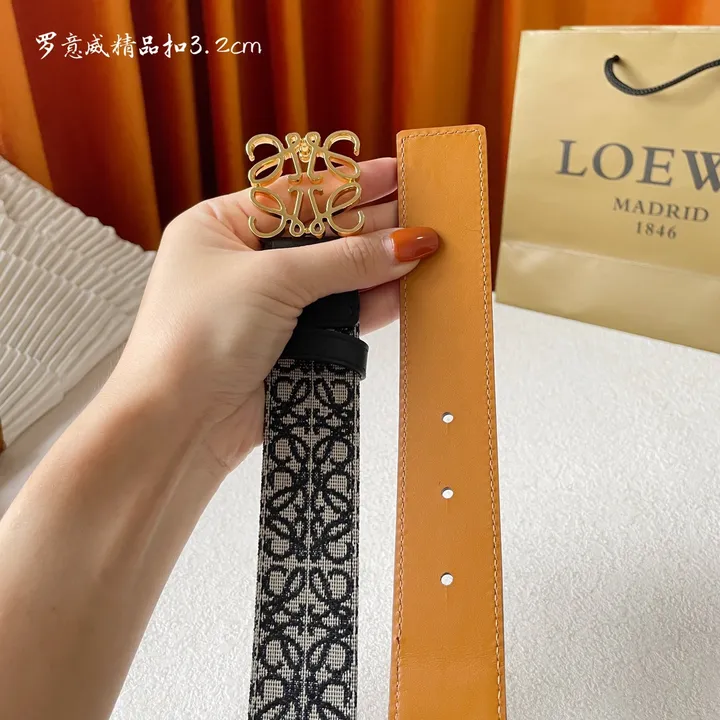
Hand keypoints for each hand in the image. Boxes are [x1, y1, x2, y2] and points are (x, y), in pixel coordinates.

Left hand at [107, 158, 438, 475]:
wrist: (178, 424)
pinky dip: (371, 306)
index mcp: (221, 227)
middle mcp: (245, 263)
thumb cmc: (193, 339)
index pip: (297, 195)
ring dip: (378, 267)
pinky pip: (340, 318)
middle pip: (322, 235)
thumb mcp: (271, 279)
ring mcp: (269, 307)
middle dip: (373, 224)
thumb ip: (343, 261)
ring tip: (426, 249)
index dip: (351, 184)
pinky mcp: (289, 346)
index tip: (397, 175)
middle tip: (424, 210)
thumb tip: (404, 243)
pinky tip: (405, 289)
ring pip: (335, 279)